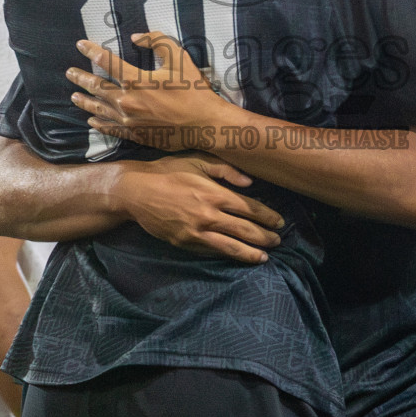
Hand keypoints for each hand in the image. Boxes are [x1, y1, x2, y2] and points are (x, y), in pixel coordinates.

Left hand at [67, 32, 236, 150]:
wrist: (204, 124)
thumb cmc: (194, 90)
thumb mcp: (179, 57)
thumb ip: (157, 41)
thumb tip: (135, 37)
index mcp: (136, 80)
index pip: (106, 61)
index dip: (91, 50)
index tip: (81, 44)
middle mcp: (127, 100)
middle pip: (96, 86)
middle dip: (81, 78)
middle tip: (70, 73)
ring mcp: (128, 120)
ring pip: (99, 108)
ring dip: (84, 101)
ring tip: (73, 96)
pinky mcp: (134, 134)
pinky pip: (110, 128)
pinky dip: (98, 122)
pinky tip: (91, 120)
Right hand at [113, 153, 284, 263]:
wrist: (136, 191)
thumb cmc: (167, 171)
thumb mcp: (197, 160)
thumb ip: (225, 170)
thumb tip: (250, 182)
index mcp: (214, 193)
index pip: (249, 209)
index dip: (267, 217)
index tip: (279, 222)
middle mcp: (209, 215)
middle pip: (245, 230)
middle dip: (265, 237)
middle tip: (277, 241)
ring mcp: (196, 232)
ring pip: (231, 247)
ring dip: (251, 253)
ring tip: (264, 256)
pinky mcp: (185, 243)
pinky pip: (211, 252)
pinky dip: (227, 255)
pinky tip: (237, 256)